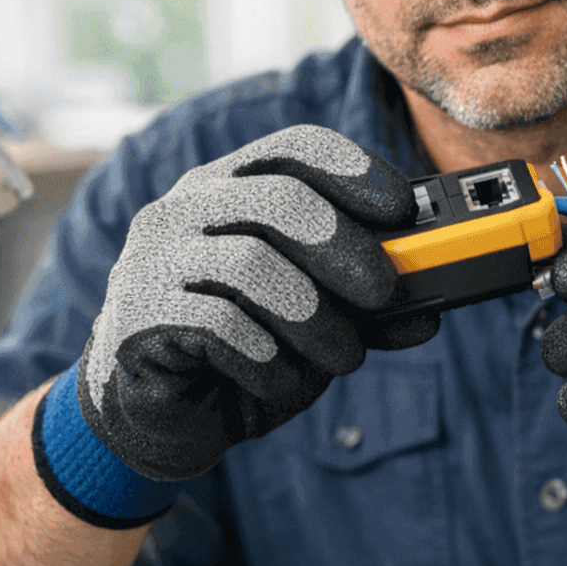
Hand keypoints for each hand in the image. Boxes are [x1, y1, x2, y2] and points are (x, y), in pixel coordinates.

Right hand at [74, 125, 434, 481]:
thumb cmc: (243, 352)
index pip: (292, 148)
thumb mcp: (315, 325)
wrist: (154, 417)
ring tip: (342, 357)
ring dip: (315, 318)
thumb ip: (365, 309)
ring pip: (252, 264)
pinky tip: (280, 379)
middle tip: (385, 292)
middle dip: (346, 247)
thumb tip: (430, 309)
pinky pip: (217, 325)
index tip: (402, 208)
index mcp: (229, 188)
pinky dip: (267, 357)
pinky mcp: (136, 315)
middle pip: (278, 198)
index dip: (353, 169)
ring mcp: (152, 258)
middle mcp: (184, 209)